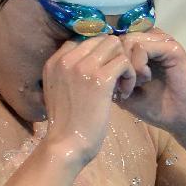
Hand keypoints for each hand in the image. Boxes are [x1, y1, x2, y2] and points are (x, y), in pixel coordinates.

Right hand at [42, 35, 135, 165]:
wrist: (65, 146)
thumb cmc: (65, 126)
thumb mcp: (58, 92)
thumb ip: (69, 73)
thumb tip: (92, 60)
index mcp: (54, 61)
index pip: (83, 38)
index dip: (99, 52)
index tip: (103, 73)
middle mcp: (66, 59)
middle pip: (101, 38)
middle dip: (114, 56)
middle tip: (116, 80)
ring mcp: (83, 67)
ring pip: (115, 45)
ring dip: (124, 63)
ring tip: (121, 86)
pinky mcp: (100, 79)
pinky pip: (125, 62)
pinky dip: (131, 75)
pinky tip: (125, 93)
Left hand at [117, 29, 185, 142]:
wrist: (181, 119)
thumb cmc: (154, 106)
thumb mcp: (123, 91)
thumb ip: (109, 75)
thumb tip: (91, 65)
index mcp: (138, 48)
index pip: (112, 41)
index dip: (107, 61)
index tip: (111, 85)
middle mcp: (149, 40)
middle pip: (118, 39)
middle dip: (115, 64)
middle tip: (122, 88)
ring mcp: (161, 41)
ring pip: (128, 41)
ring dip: (126, 66)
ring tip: (133, 86)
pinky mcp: (171, 47)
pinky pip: (142, 47)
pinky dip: (138, 66)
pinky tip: (144, 81)